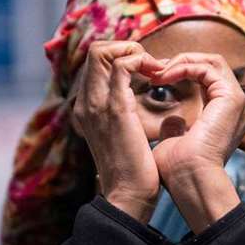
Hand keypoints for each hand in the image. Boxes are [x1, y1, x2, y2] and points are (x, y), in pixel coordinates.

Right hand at [72, 41, 165, 222]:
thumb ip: (122, 113)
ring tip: (155, 69)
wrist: (128, 195)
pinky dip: (142, 60)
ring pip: (102, 50)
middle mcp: (86, 101)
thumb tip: (136, 95)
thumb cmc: (133, 169)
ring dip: (134, 51)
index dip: (121, 56)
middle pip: (95, 50)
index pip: (95, 62)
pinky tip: (158, 75)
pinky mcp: (115, 107)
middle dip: (127, 48)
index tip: (146, 71)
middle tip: (151, 67)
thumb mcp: (122, 135)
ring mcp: (96, 103)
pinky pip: (123, 65)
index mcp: (87, 107)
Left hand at [150, 53, 244, 232]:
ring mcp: (238, 101)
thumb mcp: (175, 141)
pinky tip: (164, 76)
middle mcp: (237, 107)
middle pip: (212, 64)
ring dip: (181, 62)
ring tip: (158, 72)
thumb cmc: (178, 170)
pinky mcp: (231, 97)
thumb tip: (171, 120)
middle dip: (181, 62)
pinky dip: (184, 67)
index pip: (208, 78)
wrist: (188, 180)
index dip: (181, 71)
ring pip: (212, 61)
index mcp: (226, 116)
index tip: (154, 77)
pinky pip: (208, 67)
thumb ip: (175, 127)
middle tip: (155, 69)